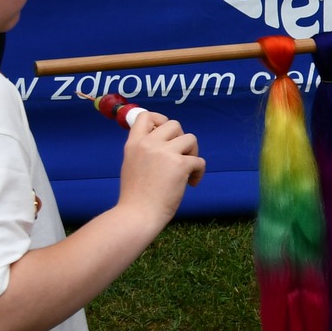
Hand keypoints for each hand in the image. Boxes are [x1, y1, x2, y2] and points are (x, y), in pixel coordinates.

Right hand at [118, 111, 203, 226]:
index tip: (167, 133)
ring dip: (192, 153)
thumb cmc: (136, 195)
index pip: (145, 116)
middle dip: (181, 138)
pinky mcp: (180, 164)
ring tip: (186, 169)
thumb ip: (144, 149)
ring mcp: (165, 153)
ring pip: (191, 138)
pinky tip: (191, 183)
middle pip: (174, 124)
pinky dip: (199, 172)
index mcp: (134, 144)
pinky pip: (200, 161)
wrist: (138, 214)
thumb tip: (162, 137)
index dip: (159, 119)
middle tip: (179, 156)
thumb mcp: (131, 164)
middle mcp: (149, 144)